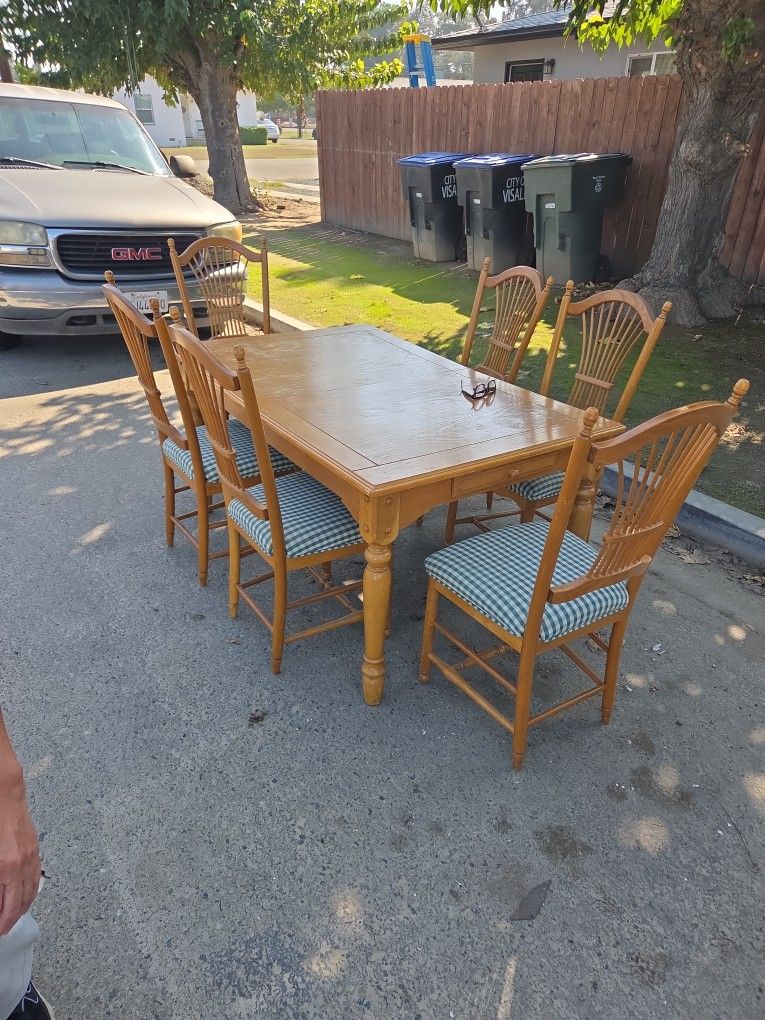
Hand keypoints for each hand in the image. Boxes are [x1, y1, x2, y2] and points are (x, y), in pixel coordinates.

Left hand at [0, 770, 40, 934]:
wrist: (4, 792)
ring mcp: (31, 854)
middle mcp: (22, 864)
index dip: (2, 921)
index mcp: (6, 868)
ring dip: (24, 905)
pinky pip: (36, 874)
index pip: (6, 906)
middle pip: (22, 901)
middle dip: (12, 918)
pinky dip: (32, 888)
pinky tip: (26, 892)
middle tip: (4, 927)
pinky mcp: (34, 846)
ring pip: (32, 889)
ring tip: (14, 915)